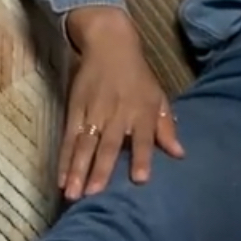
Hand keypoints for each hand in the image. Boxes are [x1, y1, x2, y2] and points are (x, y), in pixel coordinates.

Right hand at [58, 7, 183, 200]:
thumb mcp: (158, 96)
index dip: (142, 157)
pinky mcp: (74, 109)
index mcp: (141, 111)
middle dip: (101, 169)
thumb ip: (166, 127)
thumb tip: (180, 154)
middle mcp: (117, 114)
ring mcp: (93, 112)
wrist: (109, 44)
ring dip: (77, 169)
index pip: (143, 138)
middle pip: (109, 144)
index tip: (140, 180)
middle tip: (94, 195)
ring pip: (84, 143)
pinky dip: (63, 158)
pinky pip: (68, 137)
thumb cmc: (138, 76)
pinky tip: (60, 178)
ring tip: (71, 194)